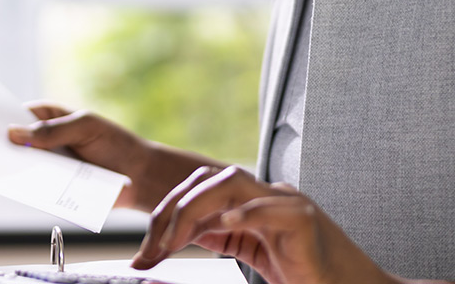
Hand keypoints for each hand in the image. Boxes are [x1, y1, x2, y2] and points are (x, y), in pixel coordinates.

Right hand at [6, 102, 223, 211]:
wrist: (138, 177)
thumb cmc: (114, 144)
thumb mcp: (85, 128)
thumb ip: (52, 132)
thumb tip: (13, 133)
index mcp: (47, 118)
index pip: (15, 115)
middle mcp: (42, 142)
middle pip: (11, 142)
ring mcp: (45, 166)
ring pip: (18, 166)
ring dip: (5, 167)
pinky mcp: (51, 188)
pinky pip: (31, 187)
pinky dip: (21, 187)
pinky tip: (10, 185)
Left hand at [132, 165, 408, 283]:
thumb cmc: (307, 275)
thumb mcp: (254, 253)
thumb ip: (224, 237)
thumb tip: (180, 233)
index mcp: (255, 201)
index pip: (201, 191)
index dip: (168, 215)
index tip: (147, 250)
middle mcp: (269, 195)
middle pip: (208, 181)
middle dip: (171, 210)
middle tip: (150, 249)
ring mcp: (289, 203)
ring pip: (231, 184)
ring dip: (192, 211)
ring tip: (172, 242)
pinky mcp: (305, 221)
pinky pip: (269, 208)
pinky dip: (243, 214)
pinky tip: (222, 226)